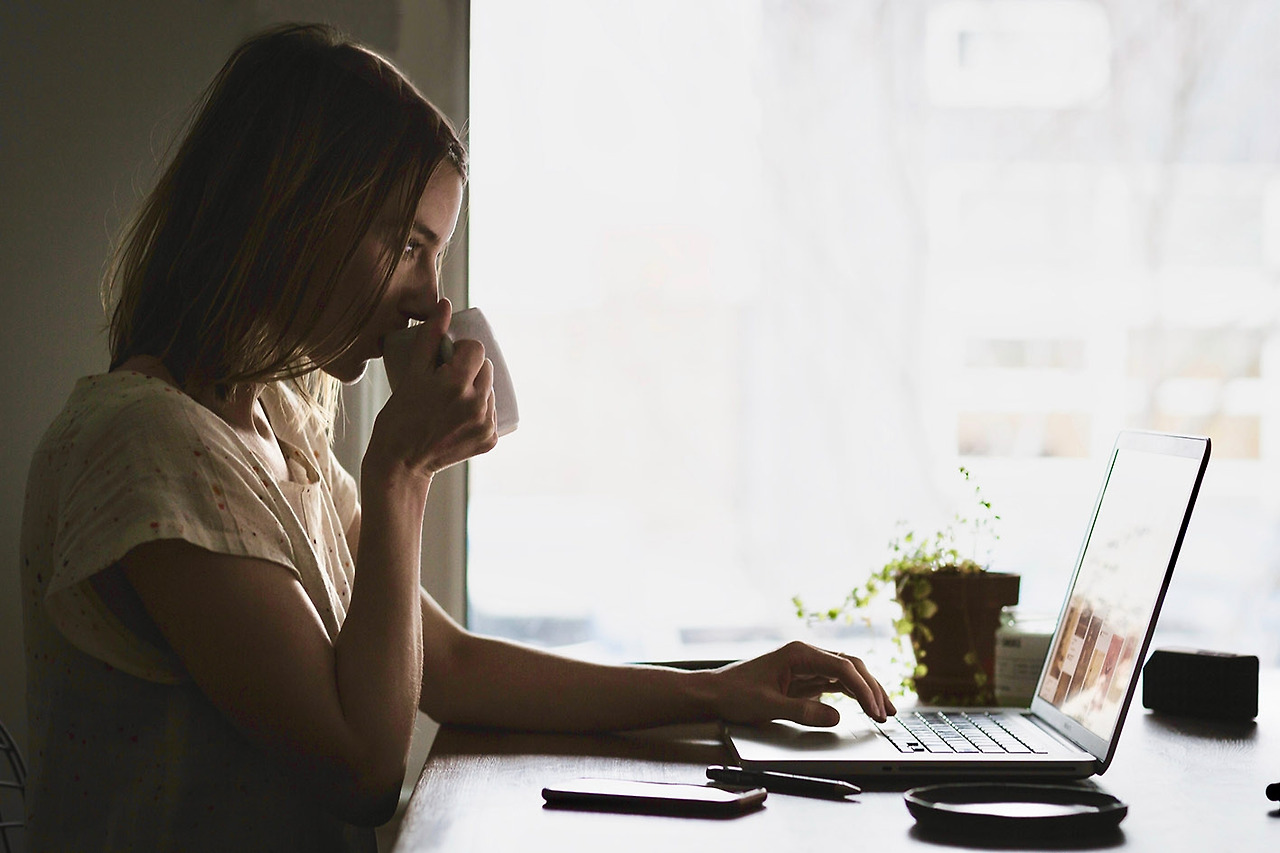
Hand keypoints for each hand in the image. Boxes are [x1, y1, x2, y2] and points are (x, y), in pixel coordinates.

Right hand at [367, 299, 497, 477]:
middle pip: (486, 369)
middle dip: (470, 370)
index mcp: (456, 383)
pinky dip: (479, 412)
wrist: (400, 463)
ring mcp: (485, 424)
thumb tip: (445, 305)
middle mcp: (476, 404)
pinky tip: (459, 418)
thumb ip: (429, 337)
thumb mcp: (411, 373)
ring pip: (490, 391)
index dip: (462, 350)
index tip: (447, 360)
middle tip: (446, 381)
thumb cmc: (399, 417)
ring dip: (476, 390)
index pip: (477, 349)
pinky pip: (491, 413)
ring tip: (451, 401)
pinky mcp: (489, 440)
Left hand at [708, 641, 895, 726]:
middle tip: (887, 713)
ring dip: (867, 690)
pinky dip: (853, 694)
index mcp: (799, 653)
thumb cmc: (736, 694)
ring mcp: (807, 666)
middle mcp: (806, 655)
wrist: (715, 693)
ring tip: (885, 711)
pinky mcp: (805, 678)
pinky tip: (866, 706)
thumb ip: (803, 711)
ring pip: (847, 674)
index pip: (842, 667)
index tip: (874, 709)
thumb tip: (836, 716)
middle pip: (850, 666)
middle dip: (872, 688)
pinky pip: (836, 683)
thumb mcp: (768, 706)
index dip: (863, 689)